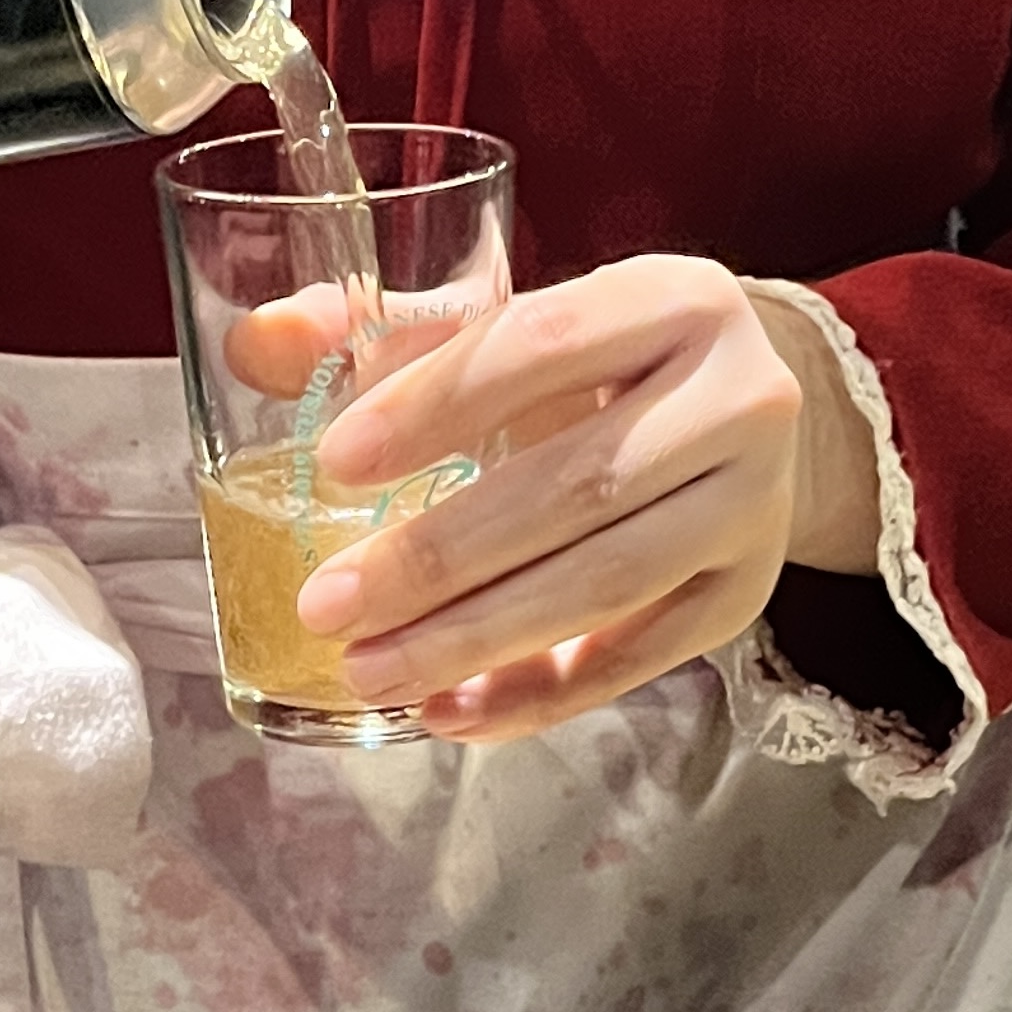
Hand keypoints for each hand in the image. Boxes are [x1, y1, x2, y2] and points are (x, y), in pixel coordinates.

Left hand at [292, 256, 879, 741]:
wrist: (745, 416)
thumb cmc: (601, 365)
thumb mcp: (513, 325)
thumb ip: (386, 331)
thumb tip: (257, 346)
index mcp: (675, 299)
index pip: (544, 344)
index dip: (435, 404)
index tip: (333, 462)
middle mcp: (740, 396)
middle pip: (576, 486)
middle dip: (438, 556)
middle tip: (328, 603)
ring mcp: (754, 504)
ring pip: (608, 583)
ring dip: (477, 639)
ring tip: (370, 669)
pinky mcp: (745, 594)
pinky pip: (637, 661)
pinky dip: (537, 695)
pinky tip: (449, 712)